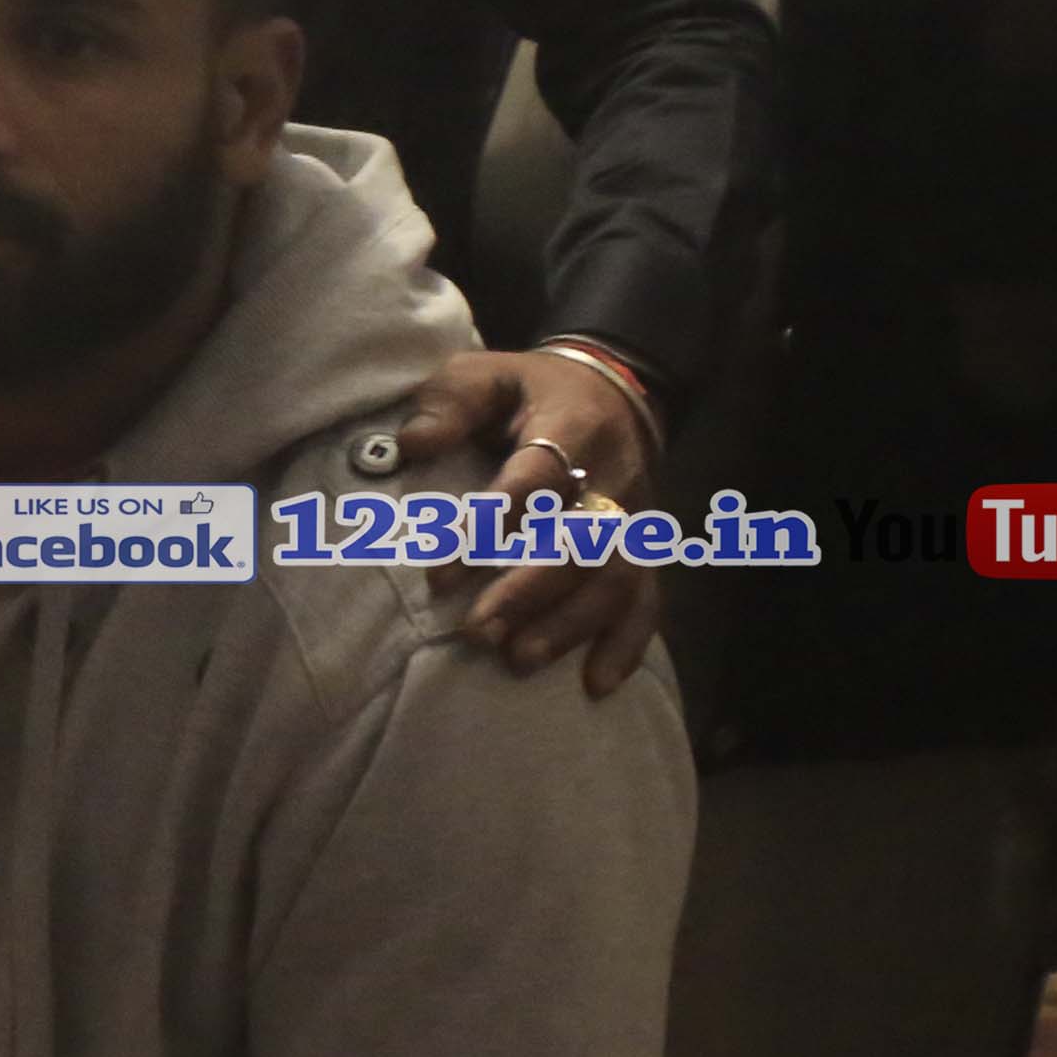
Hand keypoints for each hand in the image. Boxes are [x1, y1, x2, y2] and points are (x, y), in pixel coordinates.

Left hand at [400, 344, 671, 694]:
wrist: (611, 391)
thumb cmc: (527, 390)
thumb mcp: (484, 373)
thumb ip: (447, 403)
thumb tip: (409, 445)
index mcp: (572, 427)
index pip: (535, 481)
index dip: (491, 526)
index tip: (440, 574)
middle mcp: (613, 476)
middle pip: (582, 542)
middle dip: (529, 591)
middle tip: (477, 632)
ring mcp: (635, 517)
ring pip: (617, 577)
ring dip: (571, 624)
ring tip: (518, 660)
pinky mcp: (644, 547)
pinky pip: (648, 599)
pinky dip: (627, 643)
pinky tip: (596, 682)